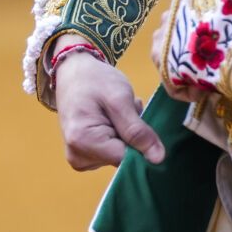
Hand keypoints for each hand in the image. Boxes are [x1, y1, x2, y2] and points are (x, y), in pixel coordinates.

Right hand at [54, 53, 164, 170]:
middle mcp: (78, 157)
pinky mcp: (84, 156)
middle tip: (125, 109)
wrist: (74, 72)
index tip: (134, 116)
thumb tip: (158, 159)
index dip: (139, 142)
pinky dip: (118, 137)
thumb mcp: (120, 99)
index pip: (126, 159)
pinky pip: (111, 153)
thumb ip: (138, 131)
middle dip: (131, 136)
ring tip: (117, 111)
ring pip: (119, 155)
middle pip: (122, 158)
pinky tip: (112, 119)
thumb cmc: (94, 79)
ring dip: (126, 135)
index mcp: (83, 142)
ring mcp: (79, 158)